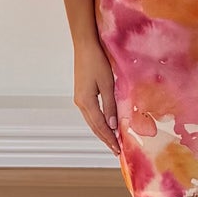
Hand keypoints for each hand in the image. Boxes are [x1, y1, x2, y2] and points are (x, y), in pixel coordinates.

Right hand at [73, 35, 120, 154]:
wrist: (85, 46)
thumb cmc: (97, 61)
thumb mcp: (108, 84)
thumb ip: (110, 105)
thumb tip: (113, 125)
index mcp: (86, 102)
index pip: (100, 126)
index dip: (109, 139)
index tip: (118, 150)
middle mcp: (80, 103)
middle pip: (94, 126)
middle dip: (105, 139)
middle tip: (116, 150)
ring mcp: (79, 99)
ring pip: (91, 121)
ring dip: (102, 132)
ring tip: (112, 141)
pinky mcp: (82, 94)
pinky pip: (90, 114)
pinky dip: (98, 122)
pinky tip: (105, 125)